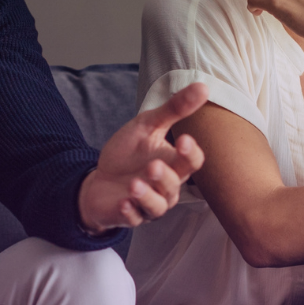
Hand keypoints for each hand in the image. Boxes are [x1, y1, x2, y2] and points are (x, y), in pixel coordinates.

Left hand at [77, 81, 208, 230]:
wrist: (100, 178)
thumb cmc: (128, 153)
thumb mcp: (148, 125)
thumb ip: (174, 109)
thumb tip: (203, 86)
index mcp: (174, 164)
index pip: (193, 163)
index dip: (191, 154)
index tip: (184, 139)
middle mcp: (165, 187)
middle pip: (175, 187)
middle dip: (164, 177)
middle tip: (152, 166)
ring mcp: (148, 204)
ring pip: (158, 206)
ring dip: (147, 196)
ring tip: (134, 184)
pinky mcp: (129, 215)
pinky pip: (134, 218)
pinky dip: (129, 212)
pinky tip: (122, 201)